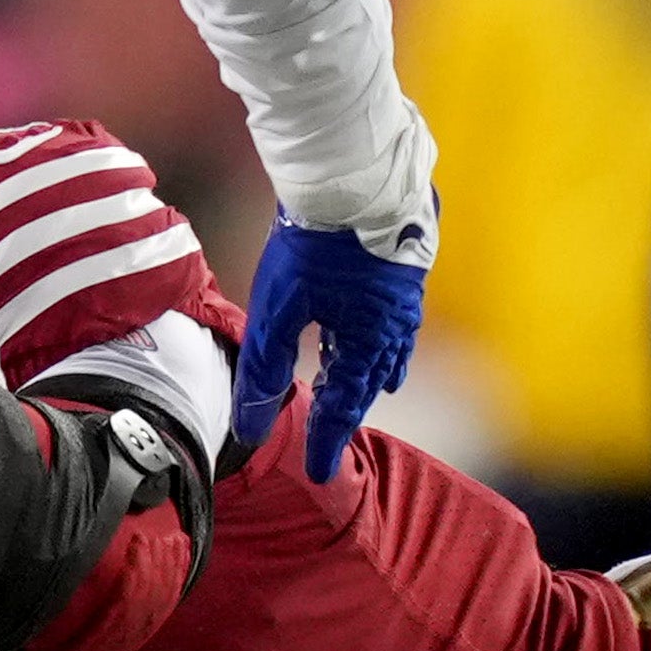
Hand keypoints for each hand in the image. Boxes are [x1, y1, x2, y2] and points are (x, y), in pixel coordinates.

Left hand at [232, 217, 424, 483]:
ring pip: (387, 353)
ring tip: (369, 393)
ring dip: (371, 377)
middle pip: (371, 383)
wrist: (353, 177)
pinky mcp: (398, 271)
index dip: (327, 442)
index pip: (344, 408)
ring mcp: (402, 299)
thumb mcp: (280, 310)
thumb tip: (248, 426)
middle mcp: (394, 329)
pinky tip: (377, 335)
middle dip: (351, 411)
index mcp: (368, 344)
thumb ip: (263, 370)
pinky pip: (393, 324)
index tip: (319, 474)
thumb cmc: (316, 244)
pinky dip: (381, 343)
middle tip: (335, 435)